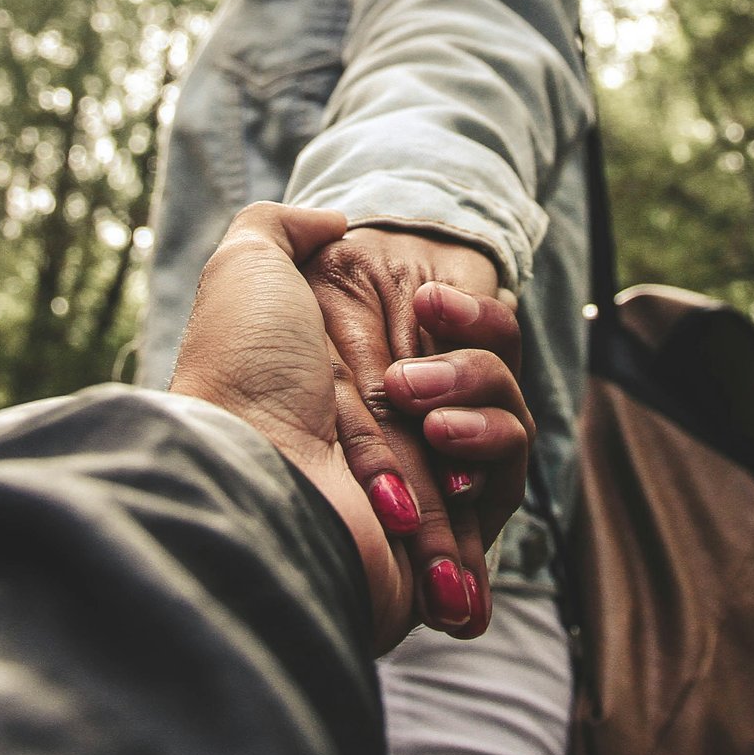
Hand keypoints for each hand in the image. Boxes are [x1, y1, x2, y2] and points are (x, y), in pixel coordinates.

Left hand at [167, 204, 530, 650]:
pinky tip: (446, 466)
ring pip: (509, 421)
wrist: (247, 476)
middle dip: (473, 361)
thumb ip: (284, 228)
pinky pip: (507, 483)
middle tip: (409, 382)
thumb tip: (332, 221)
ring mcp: (423, 478)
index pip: (453, 327)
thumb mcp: (246, 267)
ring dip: (481, 411)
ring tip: (432, 431)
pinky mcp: (447, 533)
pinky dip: (488, 460)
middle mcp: (395, 420)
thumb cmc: (244, 370)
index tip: (430, 302)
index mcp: (358, 365)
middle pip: (490, 370)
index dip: (463, 313)